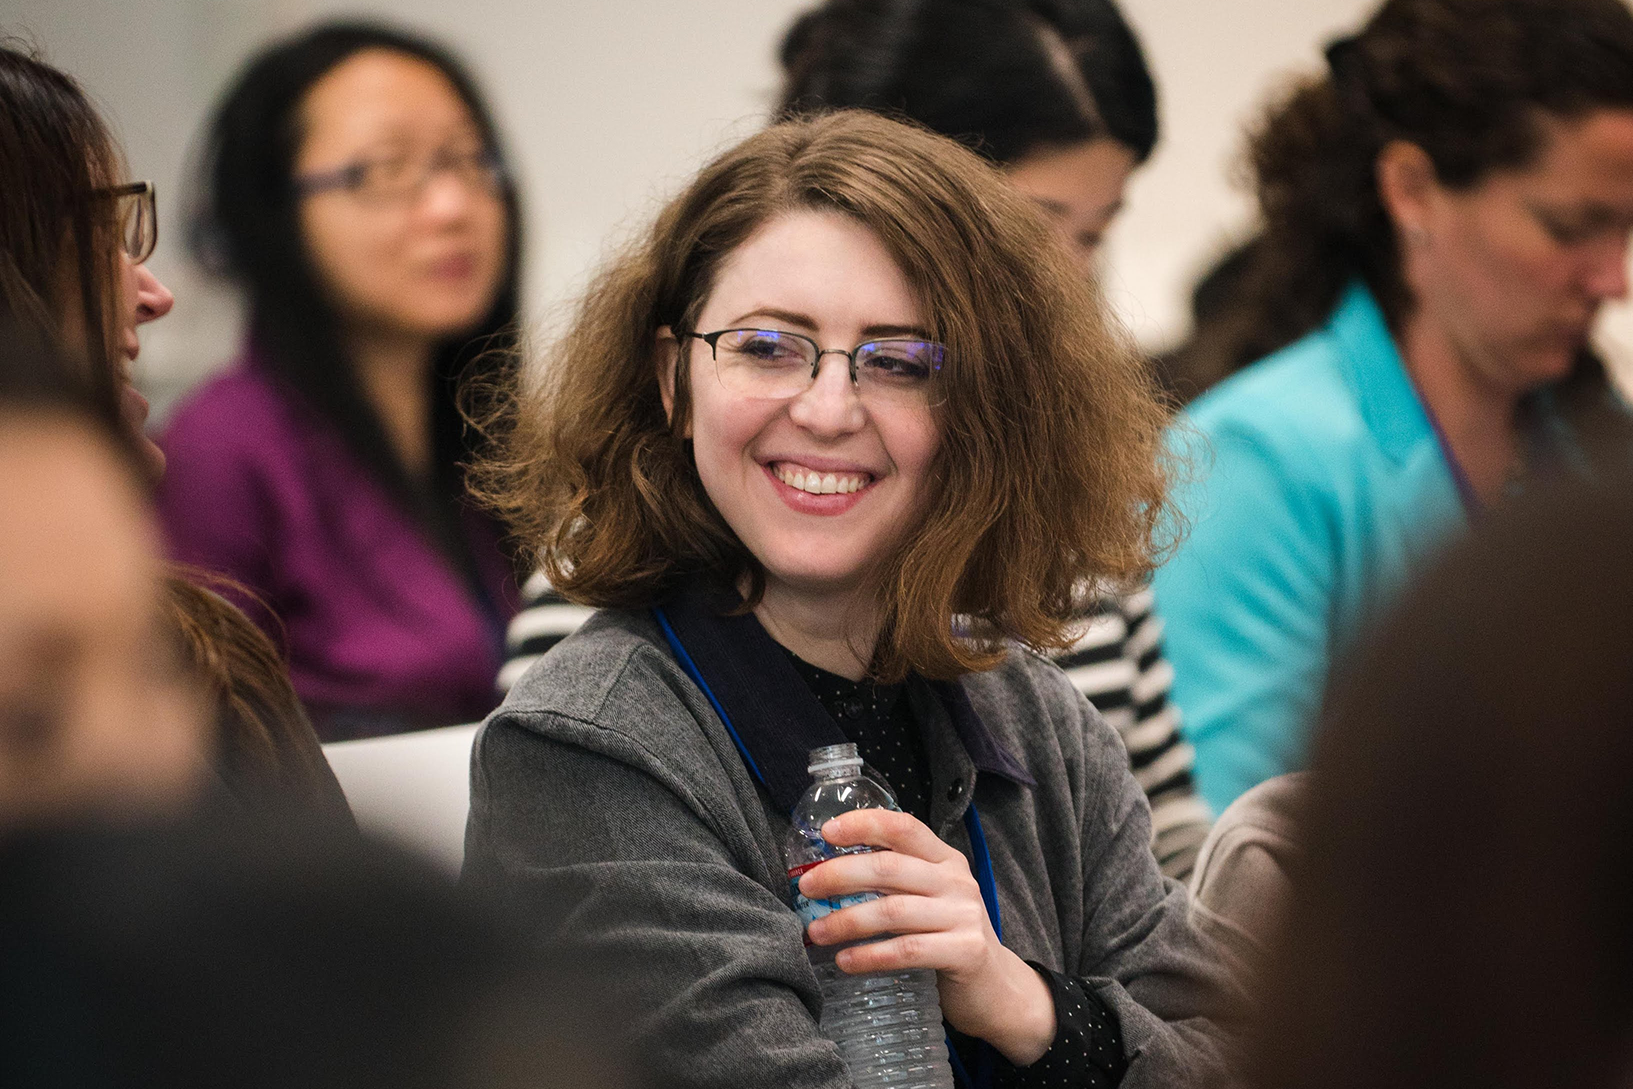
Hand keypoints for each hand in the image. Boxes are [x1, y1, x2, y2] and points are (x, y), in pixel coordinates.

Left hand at [798, 808, 1055, 1065]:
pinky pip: (908, 950)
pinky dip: (871, 956)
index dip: (864, 824)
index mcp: (945, 859)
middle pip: (889, 868)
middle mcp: (956, 881)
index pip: (903, 827)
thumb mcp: (929, 898)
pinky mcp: (966, 952)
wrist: (996, 987)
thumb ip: (895, 881)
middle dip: (840, 874)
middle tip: (805, 887)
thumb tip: (826, 873)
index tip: (826, 832)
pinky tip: (845, 962)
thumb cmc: (947, 937)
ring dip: (847, 921)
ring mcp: (964, 915)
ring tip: (816, 932)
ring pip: (893, 911)